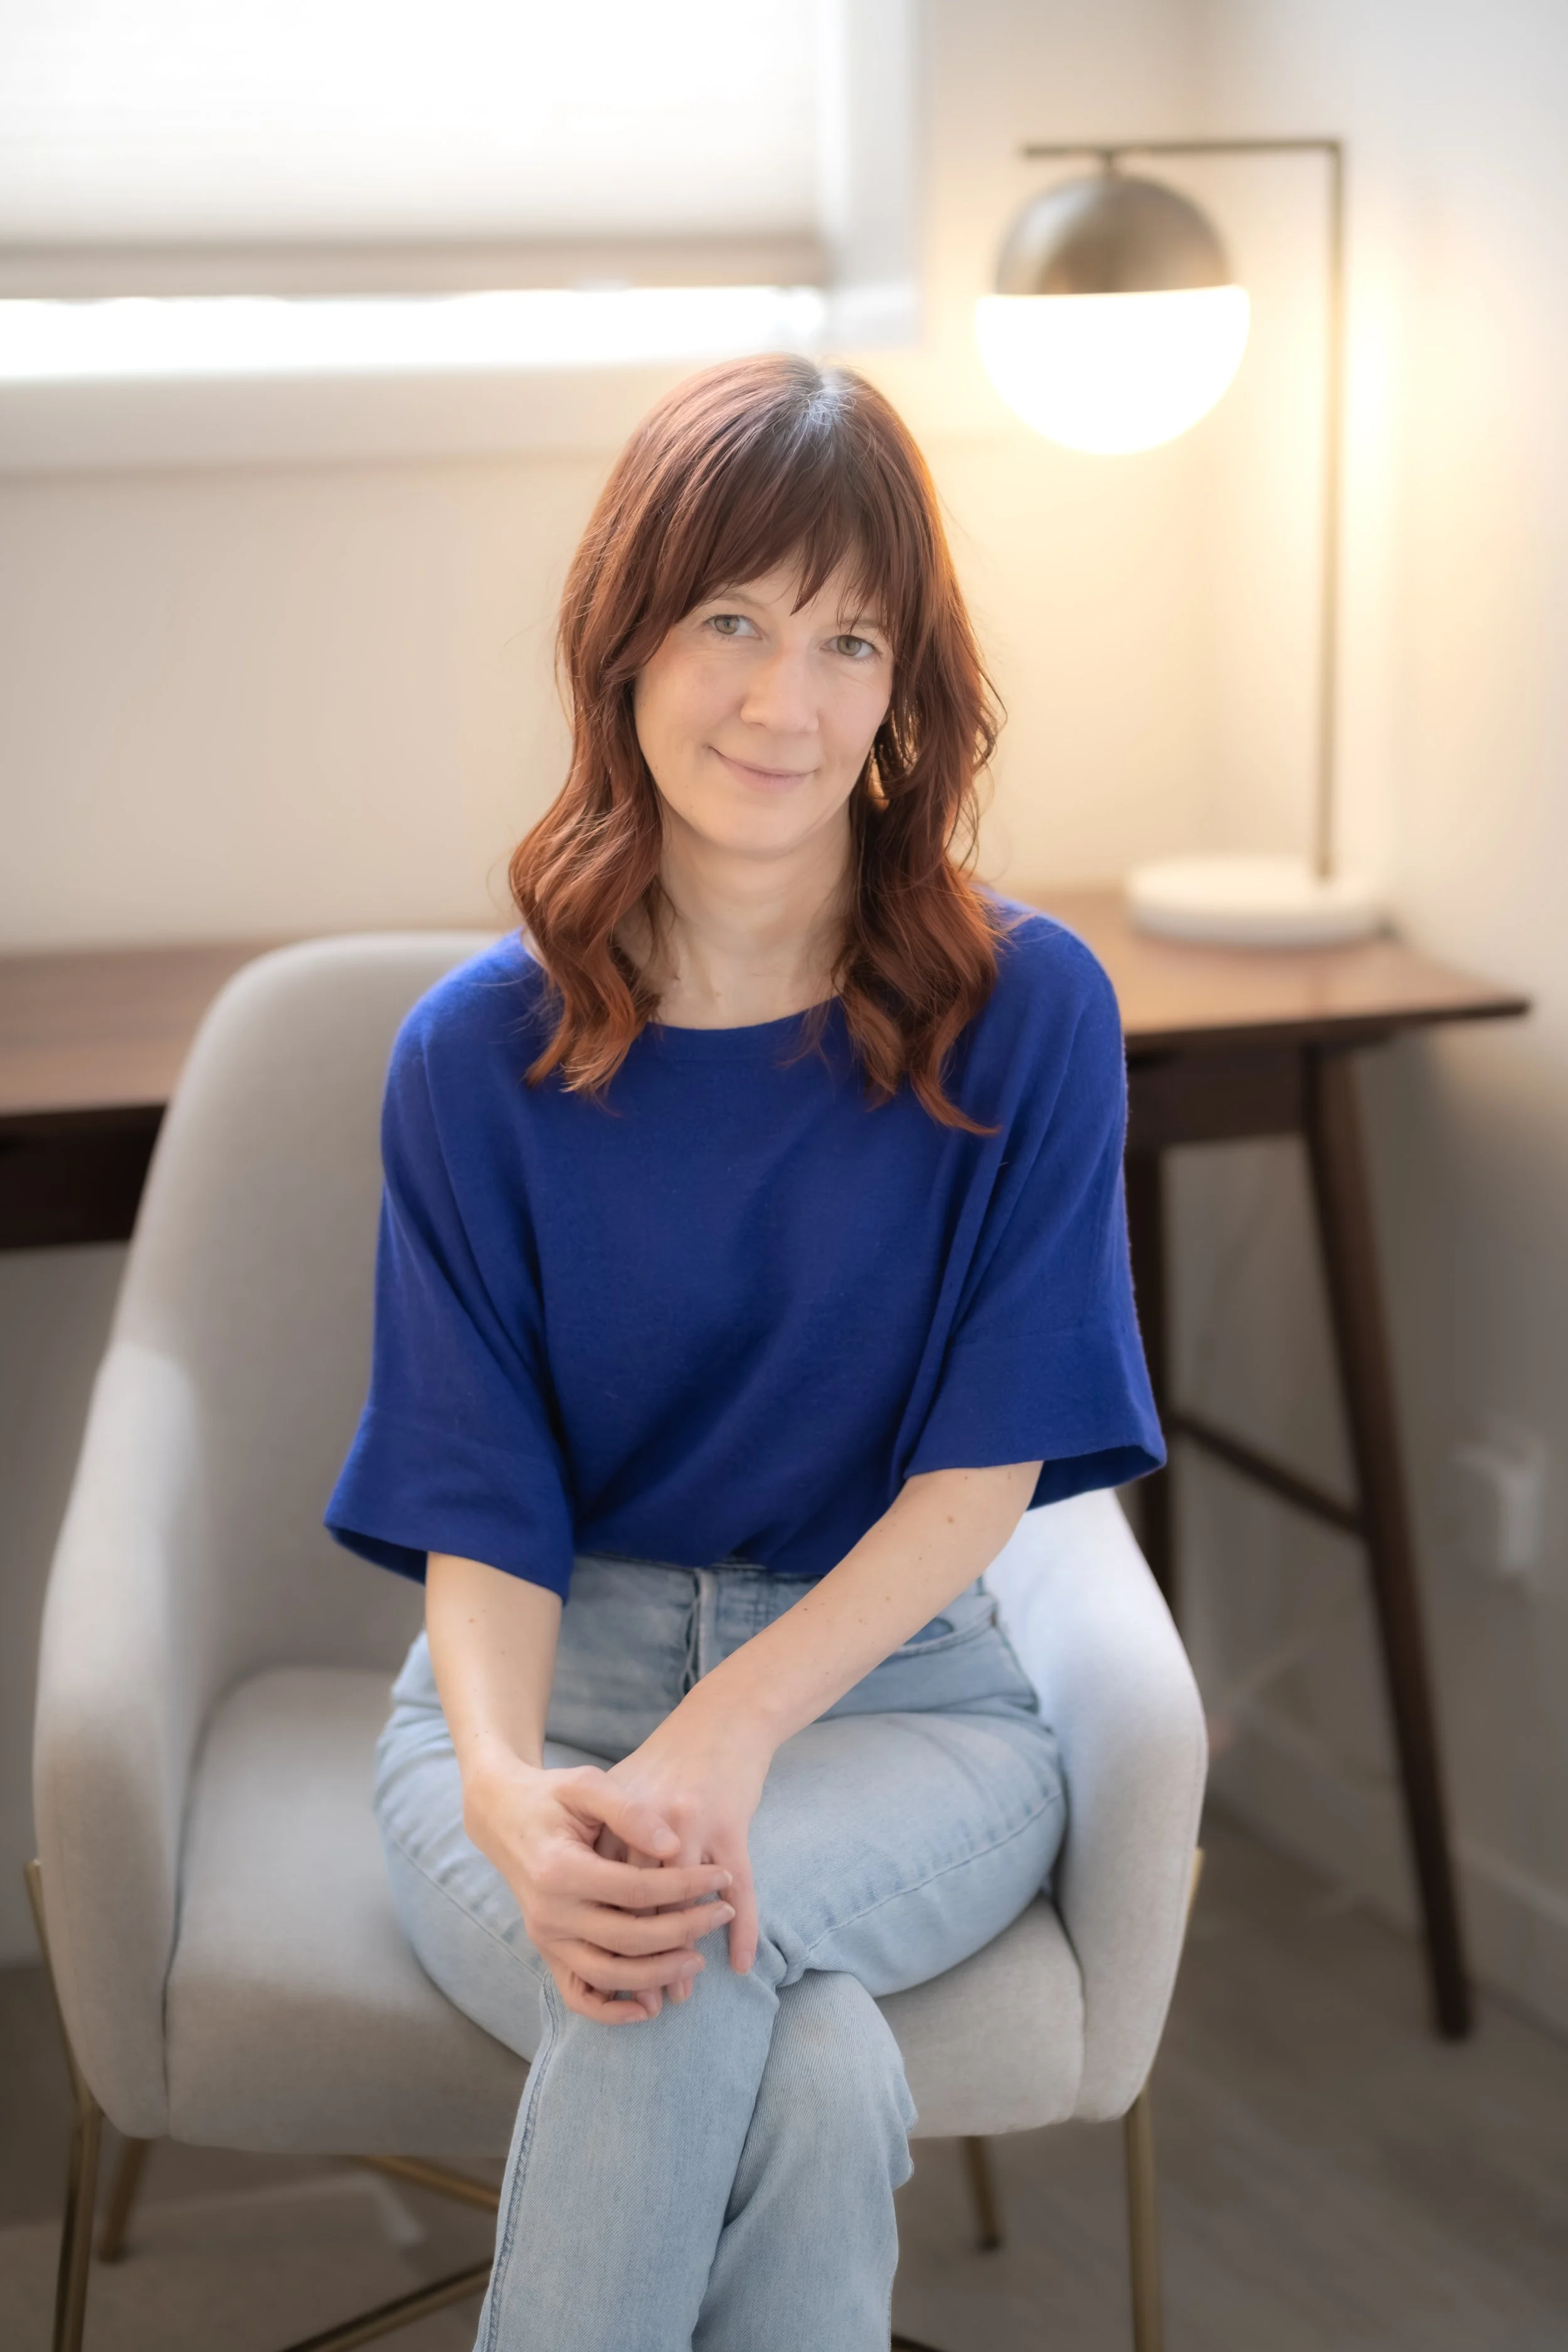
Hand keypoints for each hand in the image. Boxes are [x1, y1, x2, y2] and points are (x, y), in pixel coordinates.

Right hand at [461, 1752, 734, 2022]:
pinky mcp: (547, 1950)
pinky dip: (610, 2011)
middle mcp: (550, 1913)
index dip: (686, 1886)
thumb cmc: (552, 1796)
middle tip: (723, 1913)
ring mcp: (545, 1938)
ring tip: (698, 1959)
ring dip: (658, 1974)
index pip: (638, 1889)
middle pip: (630, 1938)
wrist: (503, 1817)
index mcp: (560, 1870)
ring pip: (608, 1976)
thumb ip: (628, 1811)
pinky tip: (647, 2009)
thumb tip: (672, 1845)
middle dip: (685, 1930)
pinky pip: (577, 1994)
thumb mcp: (586, 1785)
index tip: (721, 1876)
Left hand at [603, 1690, 773, 1990]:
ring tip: (681, 1991)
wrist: (722, 1720)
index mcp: (620, 1818)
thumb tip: (587, 1894)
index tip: (603, 1971)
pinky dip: (742, 1928)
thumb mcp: (621, 1790)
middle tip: (640, 1999)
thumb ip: (603, 1838)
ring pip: (686, 1904)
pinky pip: (739, 1890)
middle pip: (641, 1903)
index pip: (607, 1887)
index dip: (605, 1932)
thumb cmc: (668, 1761)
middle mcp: (653, 1826)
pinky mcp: (732, 1827)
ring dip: (683, 1951)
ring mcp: (695, 1827)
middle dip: (639, 1955)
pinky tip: (739, 1962)